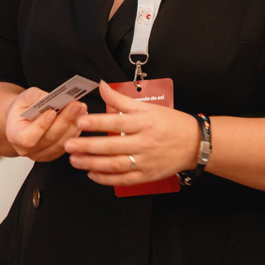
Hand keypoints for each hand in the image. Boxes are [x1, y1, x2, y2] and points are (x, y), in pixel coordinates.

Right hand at [2, 87, 87, 160]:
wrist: (23, 120)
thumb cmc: (22, 109)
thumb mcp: (24, 98)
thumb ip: (35, 97)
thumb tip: (48, 97)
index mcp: (14, 136)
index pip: (28, 138)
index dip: (41, 126)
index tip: (52, 112)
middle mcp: (27, 150)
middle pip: (49, 138)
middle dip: (65, 120)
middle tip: (76, 105)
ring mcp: (41, 154)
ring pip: (61, 142)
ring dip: (74, 124)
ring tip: (81, 109)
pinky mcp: (54, 154)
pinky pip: (67, 143)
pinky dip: (75, 129)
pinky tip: (81, 117)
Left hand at [63, 81, 199, 185]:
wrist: (195, 143)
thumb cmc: (170, 123)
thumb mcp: (147, 107)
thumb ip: (121, 98)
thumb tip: (101, 85)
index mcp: (144, 123)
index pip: (117, 122)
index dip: (98, 123)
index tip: (81, 122)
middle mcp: (144, 142)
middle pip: (112, 146)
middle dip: (88, 147)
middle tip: (69, 145)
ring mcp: (146, 161)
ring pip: (115, 165)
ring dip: (92, 164)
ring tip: (74, 160)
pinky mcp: (147, 175)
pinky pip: (123, 179)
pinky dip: (106, 179)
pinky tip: (91, 173)